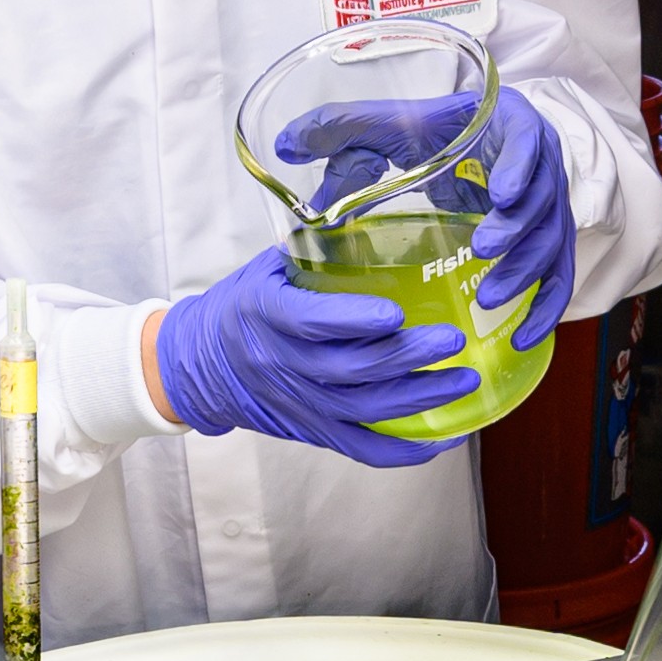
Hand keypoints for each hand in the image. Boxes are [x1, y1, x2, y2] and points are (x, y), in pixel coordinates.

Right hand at [147, 250, 466, 464]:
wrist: (198, 365)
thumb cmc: (240, 307)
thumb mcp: (265, 268)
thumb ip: (313, 248)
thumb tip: (371, 209)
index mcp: (267, 315)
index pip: (311, 323)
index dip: (354, 321)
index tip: (396, 313)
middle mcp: (282, 364)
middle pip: (352, 370)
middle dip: (408, 357)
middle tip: (453, 340)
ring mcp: (299, 403)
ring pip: (366, 410)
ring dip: (420, 398)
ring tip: (463, 380)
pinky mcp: (312, 430)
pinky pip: (361, 448)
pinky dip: (403, 451)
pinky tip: (442, 437)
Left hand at [271, 88, 573, 351]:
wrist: (465, 139)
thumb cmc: (428, 129)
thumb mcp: (387, 124)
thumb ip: (342, 128)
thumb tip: (285, 144)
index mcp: (509, 123)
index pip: (530, 142)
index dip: (522, 167)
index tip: (502, 193)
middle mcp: (540, 163)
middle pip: (544, 200)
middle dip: (516, 230)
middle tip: (481, 251)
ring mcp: (548, 205)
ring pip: (552, 242)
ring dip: (525, 272)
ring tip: (488, 298)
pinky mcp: (547, 240)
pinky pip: (558, 277)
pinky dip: (545, 308)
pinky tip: (520, 337)